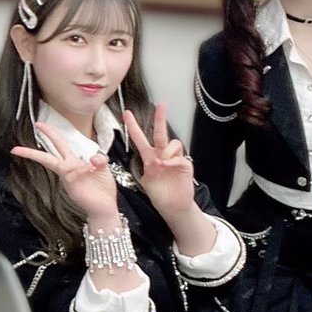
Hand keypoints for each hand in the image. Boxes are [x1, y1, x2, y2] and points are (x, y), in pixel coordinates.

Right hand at [11, 121, 118, 220]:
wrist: (104, 207)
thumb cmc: (102, 189)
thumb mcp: (104, 168)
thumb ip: (99, 159)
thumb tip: (92, 158)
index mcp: (74, 162)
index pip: (60, 144)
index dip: (50, 134)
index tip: (39, 125)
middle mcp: (68, 168)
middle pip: (48, 155)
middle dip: (35, 147)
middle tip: (25, 137)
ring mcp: (67, 177)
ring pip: (57, 164)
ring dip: (73, 165)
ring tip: (91, 170)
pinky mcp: (70, 185)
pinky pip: (70, 173)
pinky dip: (81, 170)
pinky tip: (91, 172)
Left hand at [123, 104, 195, 219]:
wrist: (172, 207)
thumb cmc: (159, 195)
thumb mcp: (146, 181)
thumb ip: (148, 169)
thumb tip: (155, 161)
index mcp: (150, 157)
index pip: (140, 138)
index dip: (133, 126)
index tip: (127, 113)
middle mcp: (162, 155)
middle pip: (161, 133)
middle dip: (160, 118)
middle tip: (162, 105)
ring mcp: (174, 159)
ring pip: (172, 143)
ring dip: (165, 151)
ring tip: (160, 164)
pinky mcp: (185, 165)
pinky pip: (179, 157)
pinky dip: (172, 161)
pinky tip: (166, 166)